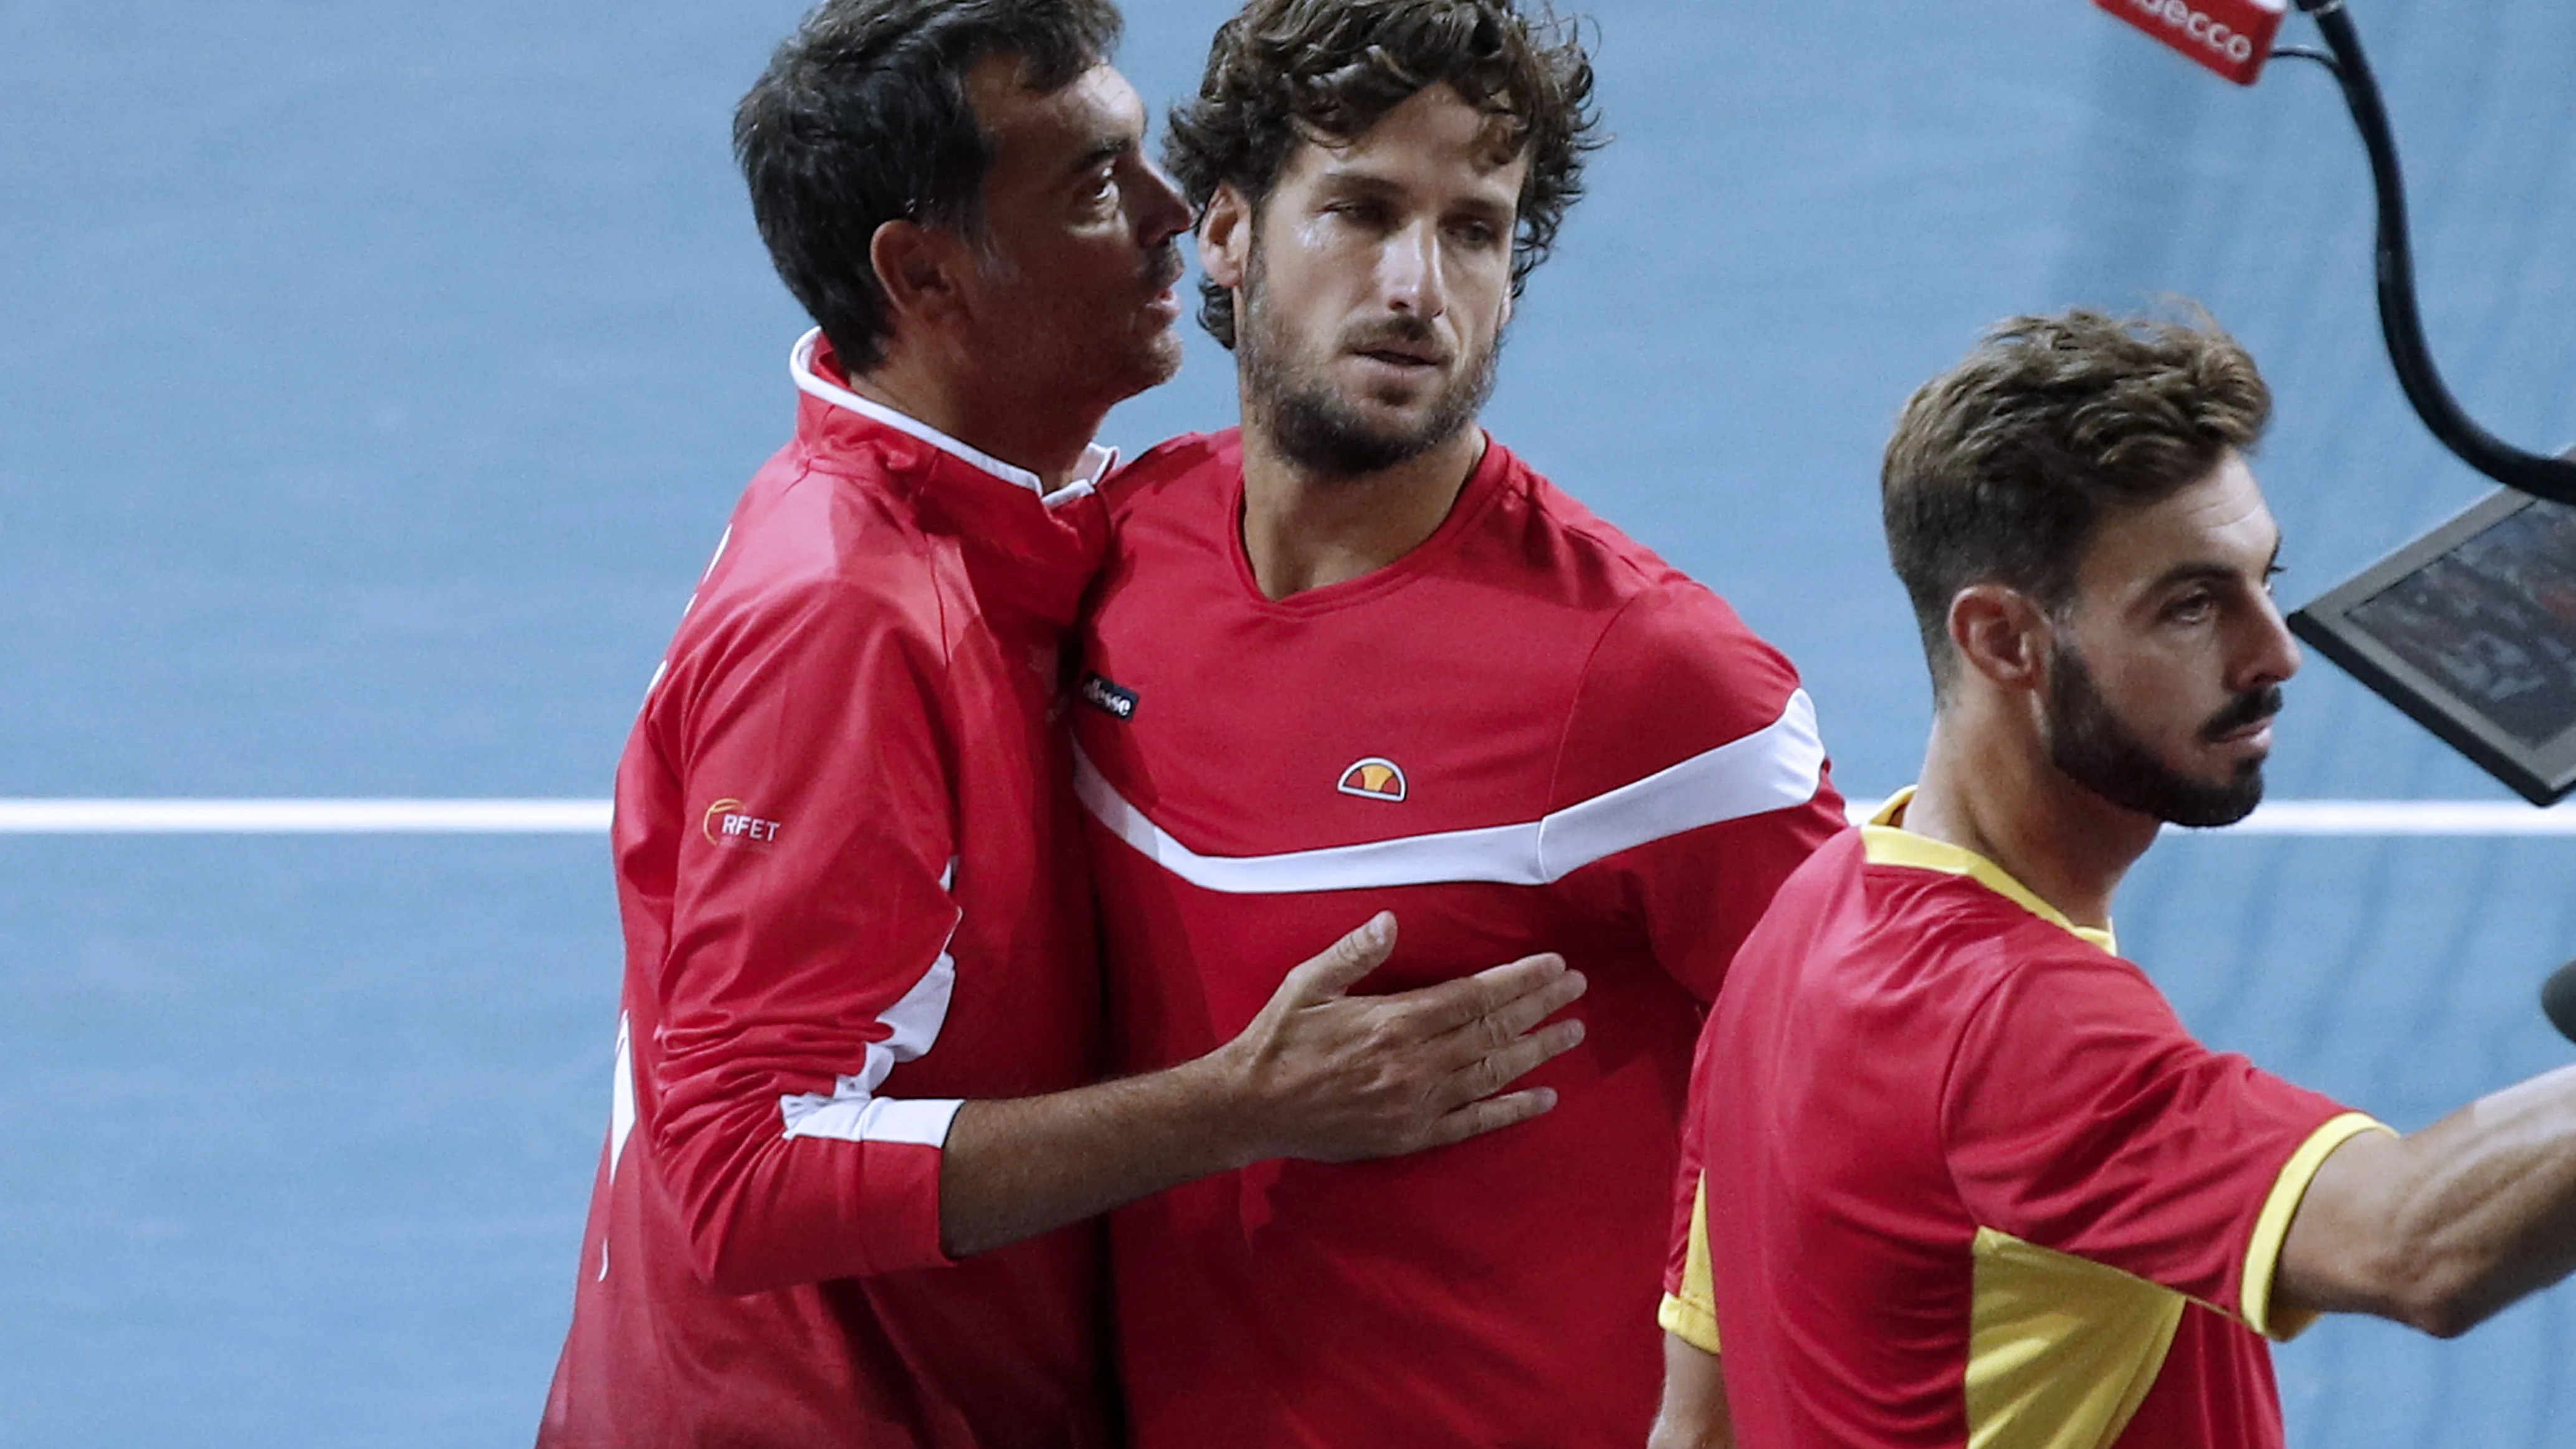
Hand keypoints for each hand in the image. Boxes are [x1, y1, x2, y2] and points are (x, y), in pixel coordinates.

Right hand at [1209, 911, 1586, 1165]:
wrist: (1250, 1108)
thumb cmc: (1278, 1039)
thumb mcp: (1307, 983)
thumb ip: (1353, 953)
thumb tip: (1391, 920)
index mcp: (1393, 1021)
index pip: (1473, 996)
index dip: (1518, 980)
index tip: (1553, 965)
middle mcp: (1414, 1063)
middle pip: (1493, 1032)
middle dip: (1540, 1007)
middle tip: (1578, 990)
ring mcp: (1416, 1103)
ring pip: (1492, 1074)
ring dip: (1538, 1052)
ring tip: (1573, 1033)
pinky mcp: (1411, 1135)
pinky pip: (1472, 1124)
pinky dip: (1511, 1112)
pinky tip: (1543, 1099)